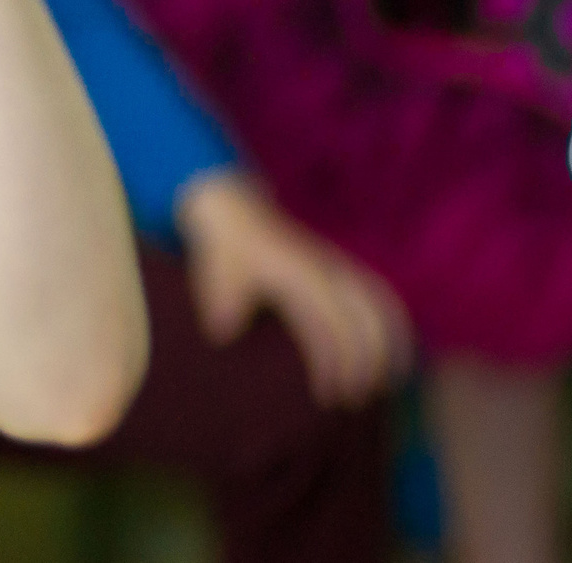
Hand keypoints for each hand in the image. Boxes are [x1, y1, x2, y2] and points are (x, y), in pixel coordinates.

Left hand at [175, 169, 410, 406]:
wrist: (233, 210)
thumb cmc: (224, 251)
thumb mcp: (217, 276)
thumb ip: (222, 306)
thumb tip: (223, 334)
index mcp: (296, 275)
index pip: (326, 326)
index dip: (332, 363)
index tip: (329, 395)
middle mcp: (323, 269)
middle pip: (361, 321)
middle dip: (364, 364)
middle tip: (356, 400)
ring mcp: (335, 264)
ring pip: (378, 307)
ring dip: (388, 345)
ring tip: (387, 384)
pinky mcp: (339, 265)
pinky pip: (377, 294)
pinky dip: (391, 323)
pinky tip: (394, 351)